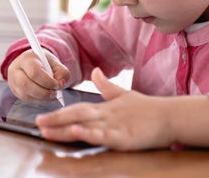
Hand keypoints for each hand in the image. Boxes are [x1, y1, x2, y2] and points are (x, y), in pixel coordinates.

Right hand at [7, 49, 69, 102]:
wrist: (33, 63)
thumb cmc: (44, 63)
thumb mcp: (55, 63)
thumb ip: (62, 72)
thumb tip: (60, 84)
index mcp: (26, 58)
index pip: (34, 72)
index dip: (47, 81)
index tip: (57, 85)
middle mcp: (16, 69)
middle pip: (26, 84)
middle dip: (43, 92)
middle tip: (55, 93)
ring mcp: (13, 81)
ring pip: (25, 94)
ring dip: (42, 98)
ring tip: (51, 95)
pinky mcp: (15, 91)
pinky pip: (26, 99)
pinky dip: (38, 100)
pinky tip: (45, 96)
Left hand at [35, 68, 208, 150]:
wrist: (170, 115)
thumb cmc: (148, 108)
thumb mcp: (124, 94)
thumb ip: (107, 85)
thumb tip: (95, 71)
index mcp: (104, 108)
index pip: (77, 109)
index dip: (58, 113)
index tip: (42, 118)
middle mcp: (106, 116)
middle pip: (76, 115)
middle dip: (55, 120)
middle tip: (37, 123)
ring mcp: (115, 126)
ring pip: (86, 125)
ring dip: (65, 128)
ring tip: (47, 130)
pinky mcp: (125, 137)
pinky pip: (104, 136)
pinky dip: (90, 134)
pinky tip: (77, 132)